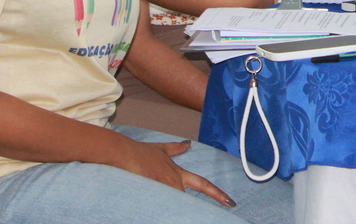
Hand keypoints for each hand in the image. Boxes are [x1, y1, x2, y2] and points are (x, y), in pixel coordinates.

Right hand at [117, 138, 235, 206]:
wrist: (125, 153)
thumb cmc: (141, 153)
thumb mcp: (161, 150)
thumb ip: (176, 149)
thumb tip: (188, 144)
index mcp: (179, 174)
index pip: (203, 184)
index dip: (217, 194)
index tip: (230, 202)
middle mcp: (175, 183)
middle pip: (187, 202)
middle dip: (184, 206)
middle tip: (183, 210)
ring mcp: (165, 190)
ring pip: (175, 205)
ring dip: (170, 207)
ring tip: (159, 194)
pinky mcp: (153, 196)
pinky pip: (162, 207)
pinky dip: (161, 209)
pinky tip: (156, 210)